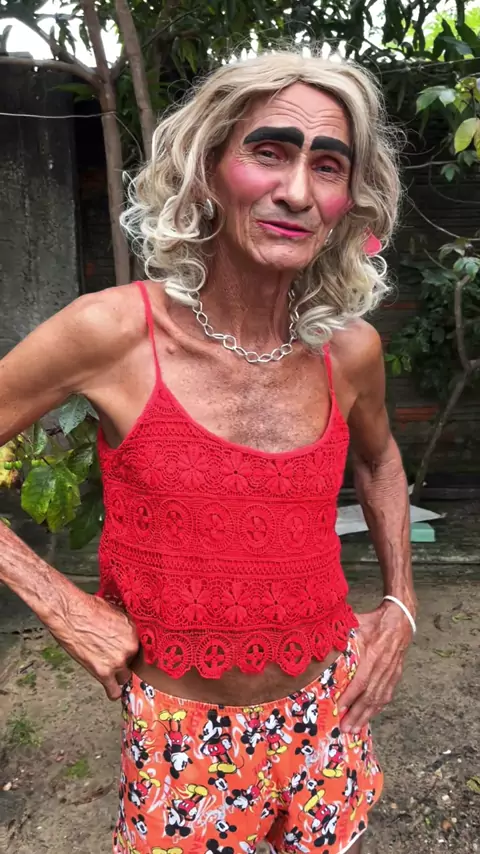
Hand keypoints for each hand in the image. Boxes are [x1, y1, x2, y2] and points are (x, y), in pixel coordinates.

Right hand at [51, 591, 138, 700]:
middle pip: (133, 663)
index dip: (131, 651)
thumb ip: (125, 627)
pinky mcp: (103, 672)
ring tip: (107, 669)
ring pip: (125, 677)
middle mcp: (130, 647)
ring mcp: (118, 661)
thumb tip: (126, 635)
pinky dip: (112, 692)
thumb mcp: (115, 612)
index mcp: (134, 631)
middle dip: (123, 661)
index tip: (126, 653)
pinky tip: (109, 687)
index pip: (140, 649)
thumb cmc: (87, 609)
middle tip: (111, 657)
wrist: (69, 613)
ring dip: (117, 675)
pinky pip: (114, 692)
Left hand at [339, 600, 413, 731]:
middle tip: (344, 728)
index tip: (338, 707)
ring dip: (366, 716)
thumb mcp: (357, 624)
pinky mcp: (396, 676)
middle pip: (369, 695)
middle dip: (356, 714)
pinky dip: (377, 709)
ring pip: (378, 699)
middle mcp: (383, 667)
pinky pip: (386, 696)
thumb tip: (322, 637)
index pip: (361, 680)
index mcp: (373, 654)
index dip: (350, 695)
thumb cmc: (375, 621)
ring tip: (354, 729)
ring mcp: (391, 673)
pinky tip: (369, 717)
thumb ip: (342, 634)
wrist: (401, 619)